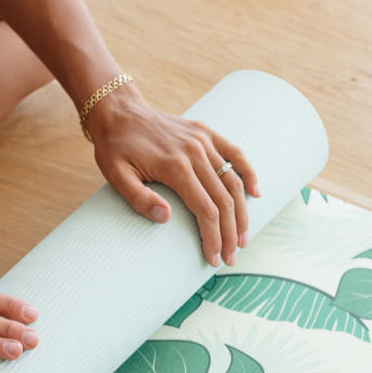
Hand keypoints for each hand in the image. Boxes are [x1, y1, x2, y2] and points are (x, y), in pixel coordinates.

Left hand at [86, 84, 259, 266]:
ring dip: (242, 213)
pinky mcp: (206, 133)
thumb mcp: (116, 176)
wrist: (118, 112)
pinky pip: (235, 154)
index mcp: (175, 166)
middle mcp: (195, 152)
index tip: (214, 260)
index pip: (205, 210)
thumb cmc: (115, 149)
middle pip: (224, 201)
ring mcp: (203, 141)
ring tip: (243, 239)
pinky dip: (248, 173)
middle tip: (232, 258)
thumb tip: (164, 218)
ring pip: (233, 181)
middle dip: (230, 234)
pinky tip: (255, 193)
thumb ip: (139, 199)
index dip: (213, 238)